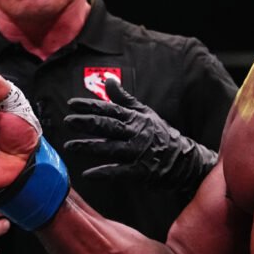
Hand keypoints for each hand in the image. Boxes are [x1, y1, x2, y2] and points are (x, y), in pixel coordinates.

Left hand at [64, 78, 215, 194]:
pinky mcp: (141, 171)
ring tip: (70, 146)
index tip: (71, 104)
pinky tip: (88, 174)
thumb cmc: (160, 134)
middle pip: (108, 126)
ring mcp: (138, 152)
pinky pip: (119, 171)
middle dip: (87, 123)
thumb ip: (123, 98)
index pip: (110, 109)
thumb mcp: (144, 113)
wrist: (185, 160)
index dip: (90, 106)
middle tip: (68, 121)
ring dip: (89, 147)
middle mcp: (136, 133)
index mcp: (135, 118)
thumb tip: (108, 79)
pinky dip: (103, 172)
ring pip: (110, 148)